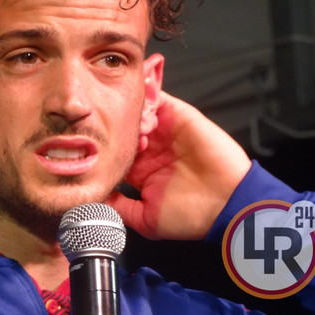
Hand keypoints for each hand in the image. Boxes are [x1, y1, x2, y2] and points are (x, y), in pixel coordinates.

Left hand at [107, 91, 250, 240]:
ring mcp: (163, 130)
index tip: (87, 147)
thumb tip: (92, 198)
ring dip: (126, 113)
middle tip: (101, 129)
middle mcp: (150, 148)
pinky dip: (144, 95)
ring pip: (135, 111)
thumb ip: (119, 207)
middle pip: (121, 128)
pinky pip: (156, 97)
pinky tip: (135, 105)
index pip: (113, 152)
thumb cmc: (191, 216)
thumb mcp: (146, 219)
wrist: (227, 203)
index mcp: (140, 170)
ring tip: (122, 122)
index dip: (100, 148)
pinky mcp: (177, 115)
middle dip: (110, 126)